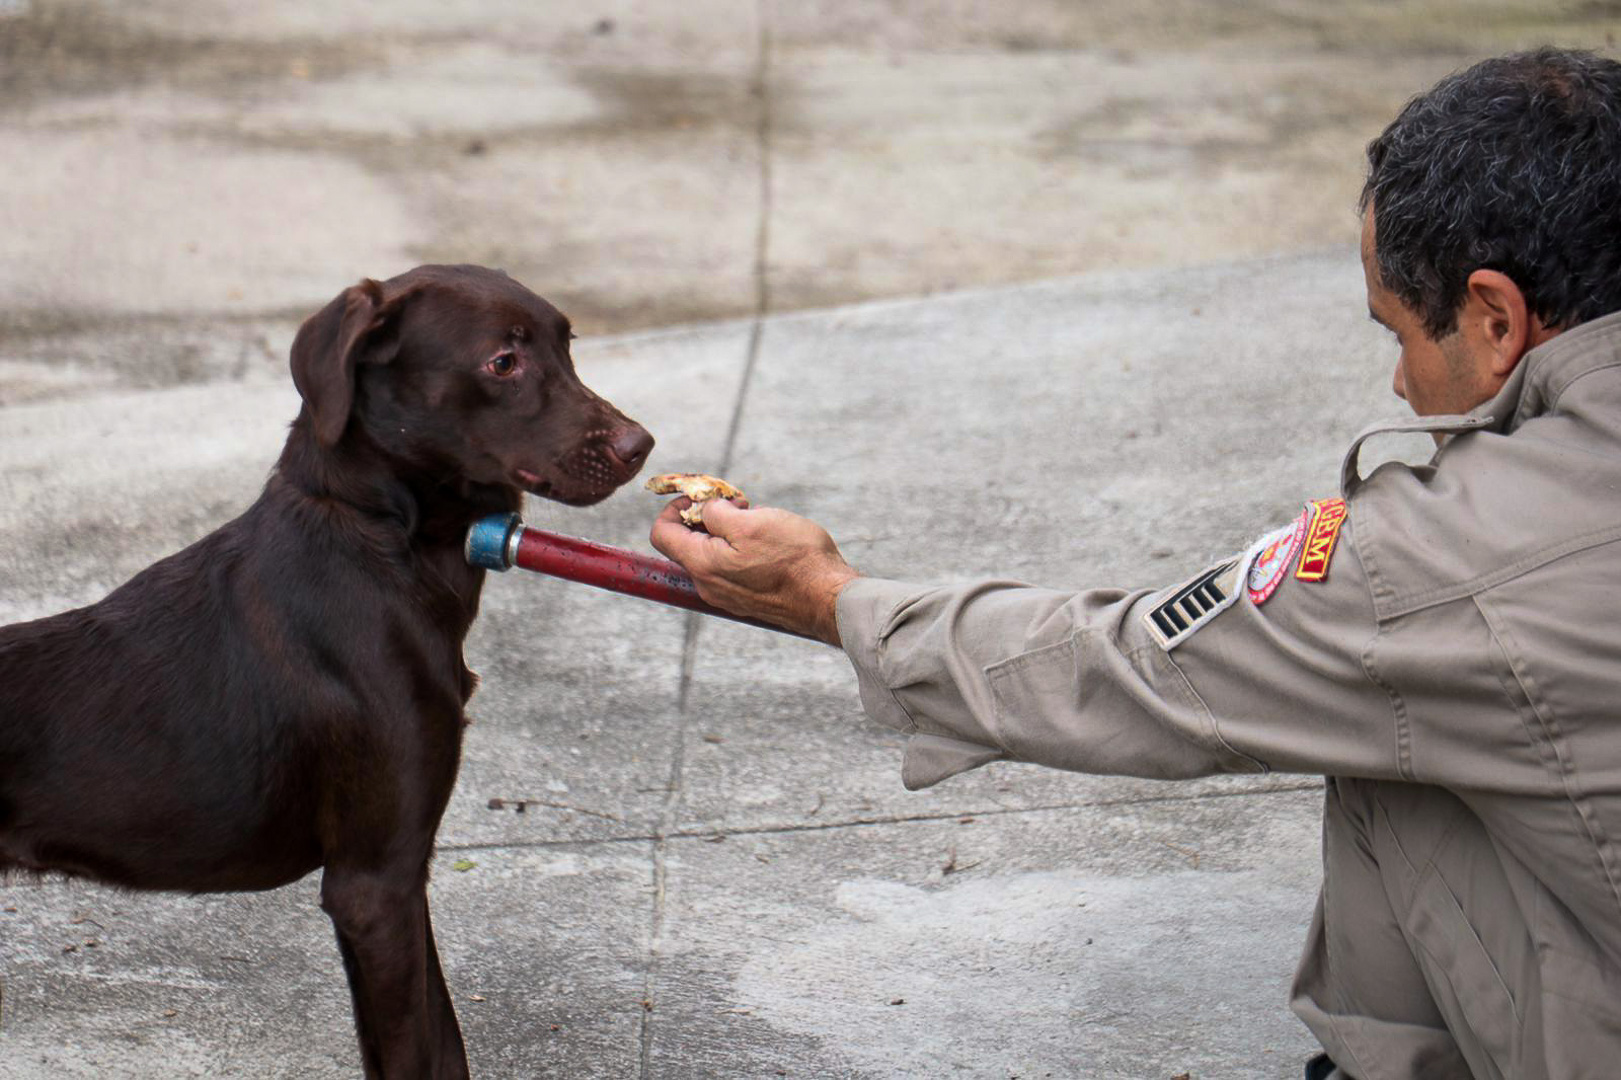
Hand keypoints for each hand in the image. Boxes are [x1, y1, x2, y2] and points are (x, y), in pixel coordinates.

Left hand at [649, 497, 857, 645]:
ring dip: (726, 531)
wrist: (828, 598)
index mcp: (702, 564)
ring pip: (711, 554)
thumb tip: (705, 509)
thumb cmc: (793, 558)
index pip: (661, 533)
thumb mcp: (750, 522)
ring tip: (757, 520)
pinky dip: (739, 548)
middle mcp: (708, 584)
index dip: (674, 508)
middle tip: (737, 504)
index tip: (701, 496)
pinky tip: (766, 541)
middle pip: (687, 543)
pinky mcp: (746, 599)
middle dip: (706, 516)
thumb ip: (716, 513)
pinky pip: (730, 568)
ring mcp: (727, 595)